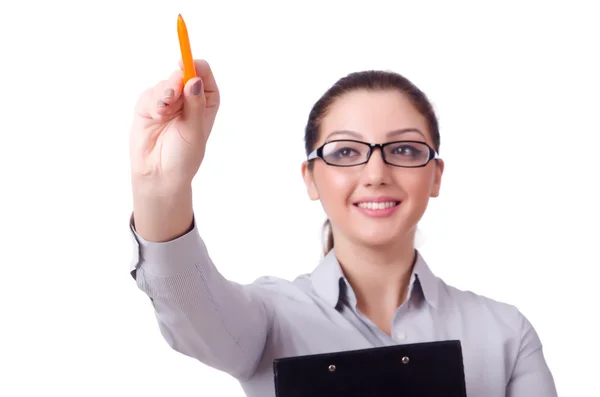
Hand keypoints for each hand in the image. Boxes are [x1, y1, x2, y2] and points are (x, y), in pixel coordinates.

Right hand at [129, 59, 219, 194]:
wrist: (160, 174)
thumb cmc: (184, 156)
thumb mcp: (194, 130)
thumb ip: (194, 104)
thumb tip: (194, 79)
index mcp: (205, 102)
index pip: (203, 75)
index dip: (197, 67)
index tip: (188, 63)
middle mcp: (187, 99)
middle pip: (182, 74)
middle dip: (176, 82)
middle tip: (173, 95)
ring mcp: (168, 101)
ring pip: (165, 83)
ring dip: (164, 95)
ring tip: (164, 114)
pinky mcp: (149, 106)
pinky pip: (150, 93)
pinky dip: (153, 103)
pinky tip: (157, 117)